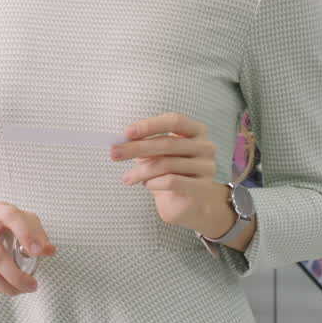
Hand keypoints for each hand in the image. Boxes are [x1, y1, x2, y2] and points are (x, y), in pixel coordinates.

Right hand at [0, 200, 55, 295]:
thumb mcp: (19, 218)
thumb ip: (36, 232)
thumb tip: (49, 250)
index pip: (11, 217)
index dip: (26, 234)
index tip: (38, 252)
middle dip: (17, 276)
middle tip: (32, 285)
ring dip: (8, 287)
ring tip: (21, 289)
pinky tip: (5, 286)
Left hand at [111, 112, 235, 236]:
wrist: (188, 202)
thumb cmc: (170, 171)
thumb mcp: (157, 154)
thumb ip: (145, 144)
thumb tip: (120, 142)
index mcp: (196, 130)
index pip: (174, 121)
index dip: (150, 125)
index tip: (127, 133)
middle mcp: (206, 146)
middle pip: (168, 143)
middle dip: (137, 148)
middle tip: (114, 154)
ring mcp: (207, 167)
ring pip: (167, 164)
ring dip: (141, 171)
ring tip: (127, 178)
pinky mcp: (202, 187)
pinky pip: (173, 181)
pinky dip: (154, 183)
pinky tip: (146, 185)